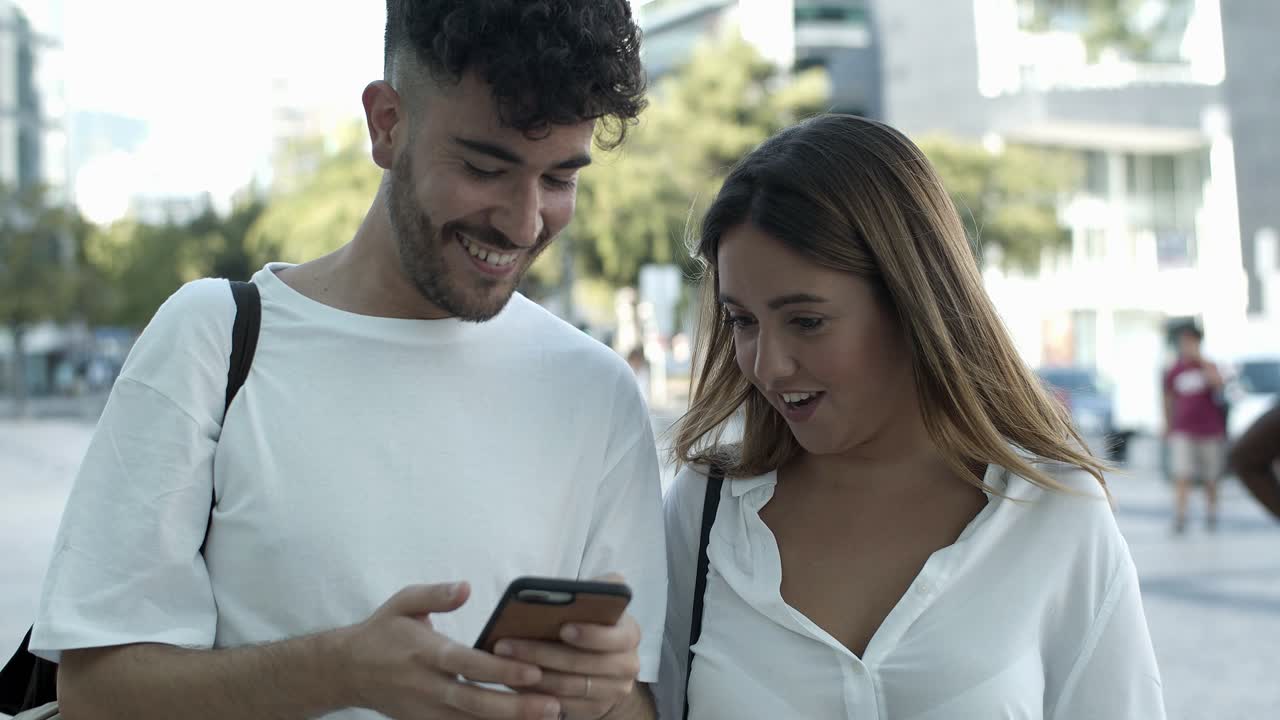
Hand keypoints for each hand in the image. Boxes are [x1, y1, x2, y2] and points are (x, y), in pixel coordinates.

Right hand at [339, 582, 562, 719]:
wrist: (346, 671)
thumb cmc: (382, 632)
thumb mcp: (404, 602)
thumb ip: (436, 594)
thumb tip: (466, 587)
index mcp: (426, 653)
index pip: (468, 665)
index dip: (501, 670)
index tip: (534, 672)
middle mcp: (427, 686)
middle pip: (476, 702)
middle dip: (516, 707)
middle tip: (553, 705)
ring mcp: (426, 710)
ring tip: (548, 717)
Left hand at [495, 575, 643, 719]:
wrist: (607, 662)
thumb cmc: (592, 622)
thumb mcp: (597, 601)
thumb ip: (591, 591)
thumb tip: (566, 588)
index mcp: (629, 633)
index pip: (614, 636)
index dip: (590, 634)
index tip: (562, 628)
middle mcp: (628, 664)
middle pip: (582, 663)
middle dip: (540, 653)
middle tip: (505, 645)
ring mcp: (615, 691)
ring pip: (568, 686)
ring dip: (531, 676)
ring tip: (502, 663)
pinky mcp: (597, 710)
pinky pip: (562, 706)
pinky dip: (536, 695)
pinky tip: (514, 682)